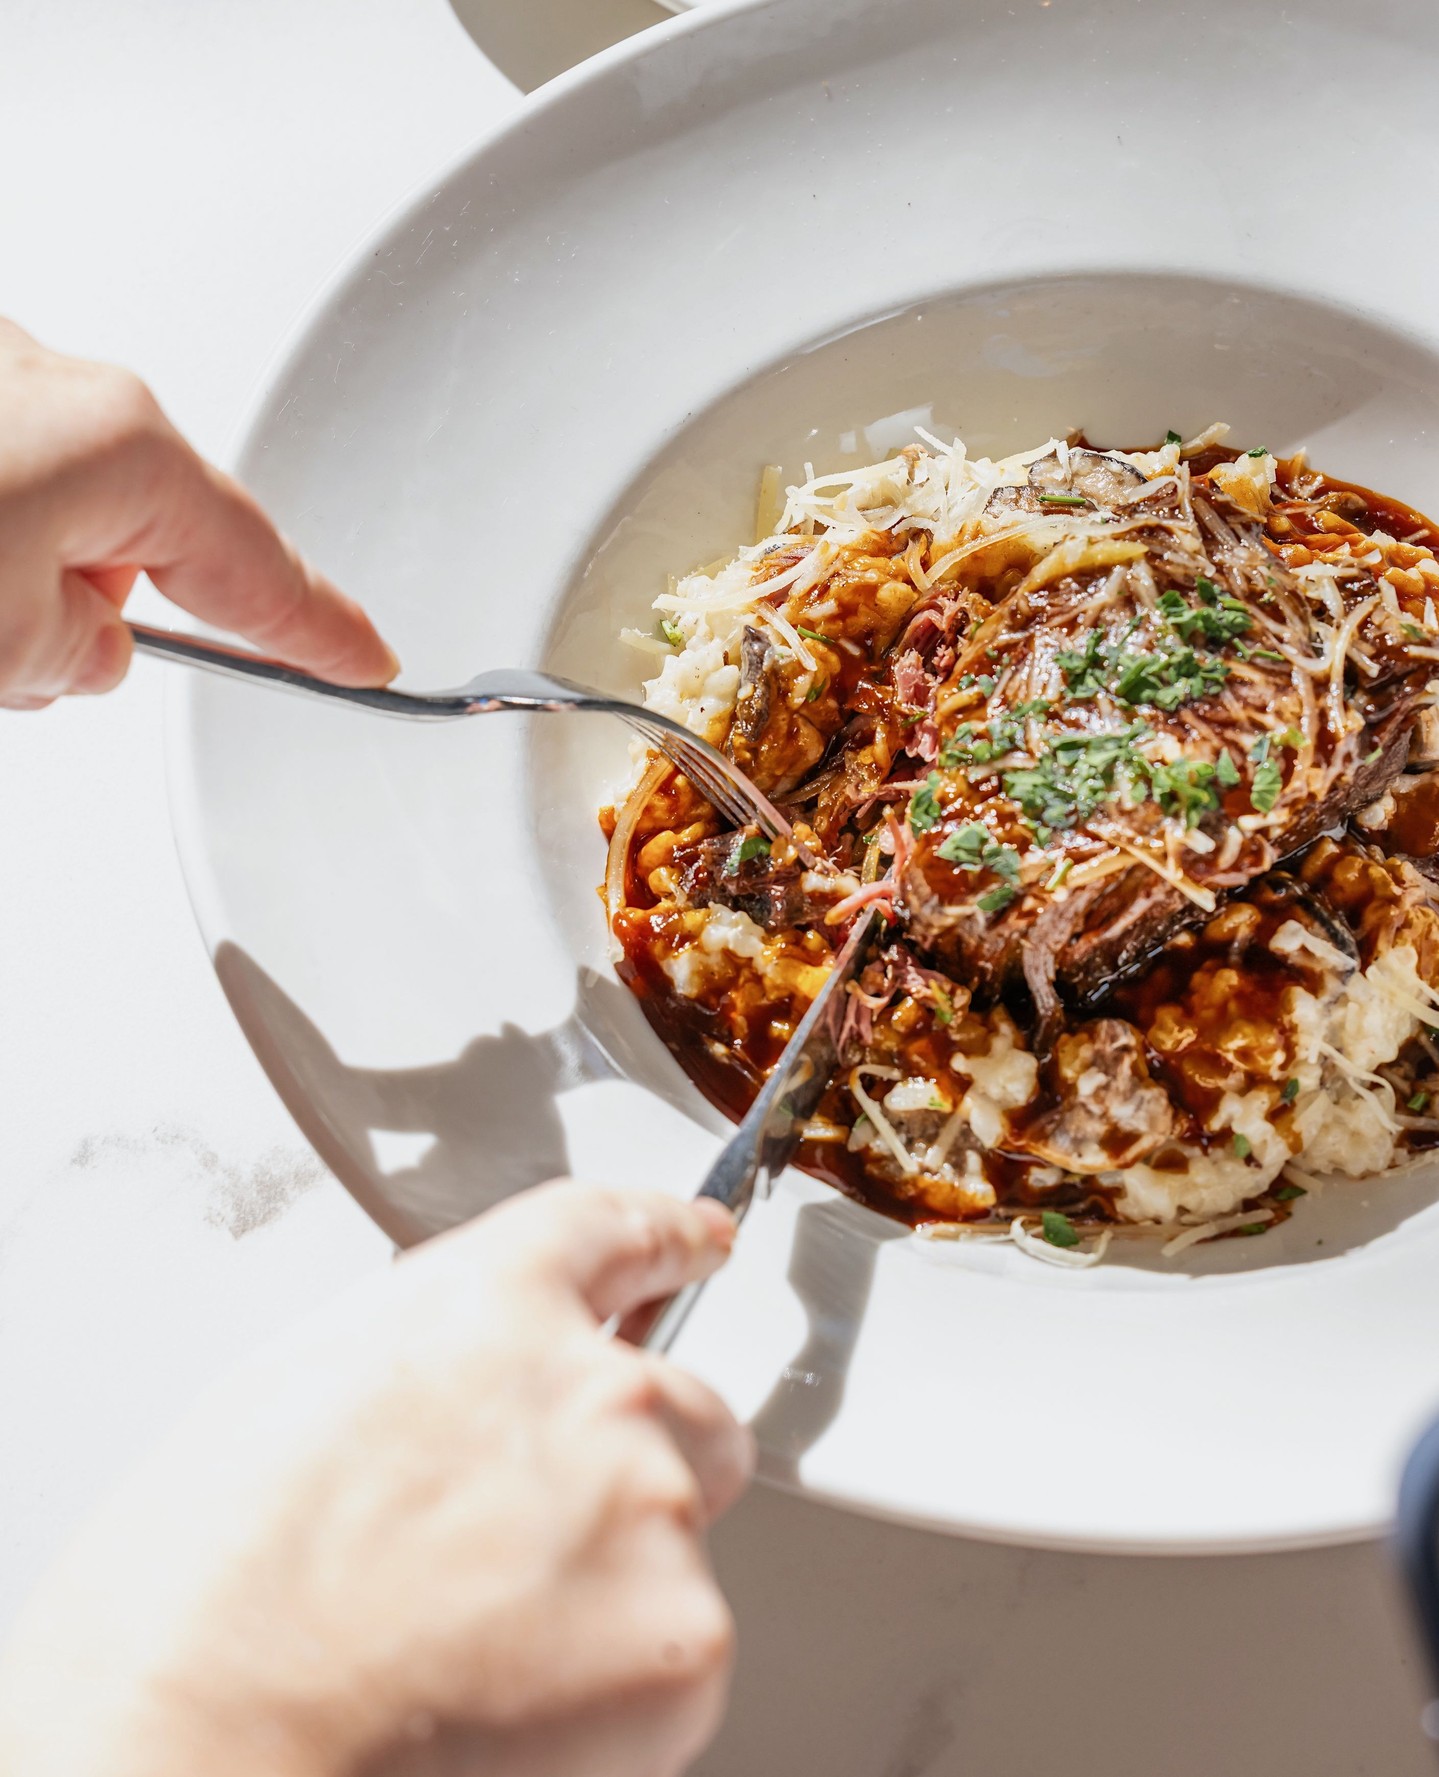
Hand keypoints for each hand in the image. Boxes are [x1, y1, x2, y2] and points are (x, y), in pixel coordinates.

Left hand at [0, 318, 395, 705]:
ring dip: (13, 569)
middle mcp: (54, 390)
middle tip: (15, 658)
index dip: (319, 630)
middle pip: (134, 543)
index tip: (368, 657)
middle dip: (88, 609)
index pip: (256, 570)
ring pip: (50, 514)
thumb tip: (84, 648)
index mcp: (116, 444)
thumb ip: (75, 654)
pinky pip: (1, 478)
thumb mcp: (6, 639)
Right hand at [0, 1183, 751, 1776]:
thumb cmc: (207, 1589)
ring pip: (682, 1537)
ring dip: (619, 1584)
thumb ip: (439, 1364)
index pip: (614, 1230)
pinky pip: (682, 1651)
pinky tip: (510, 1708)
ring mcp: (650, 1504)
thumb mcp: (305, 1391)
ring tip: (483, 1647)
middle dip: (636, 1466)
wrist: (199, 1739)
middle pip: (681, 1404)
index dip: (664, 1234)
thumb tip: (481, 1395)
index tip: (699, 1239)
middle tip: (526, 1554)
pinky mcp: (683, 1635)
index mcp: (492, 1303)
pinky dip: (622, 1690)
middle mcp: (596, 1384)